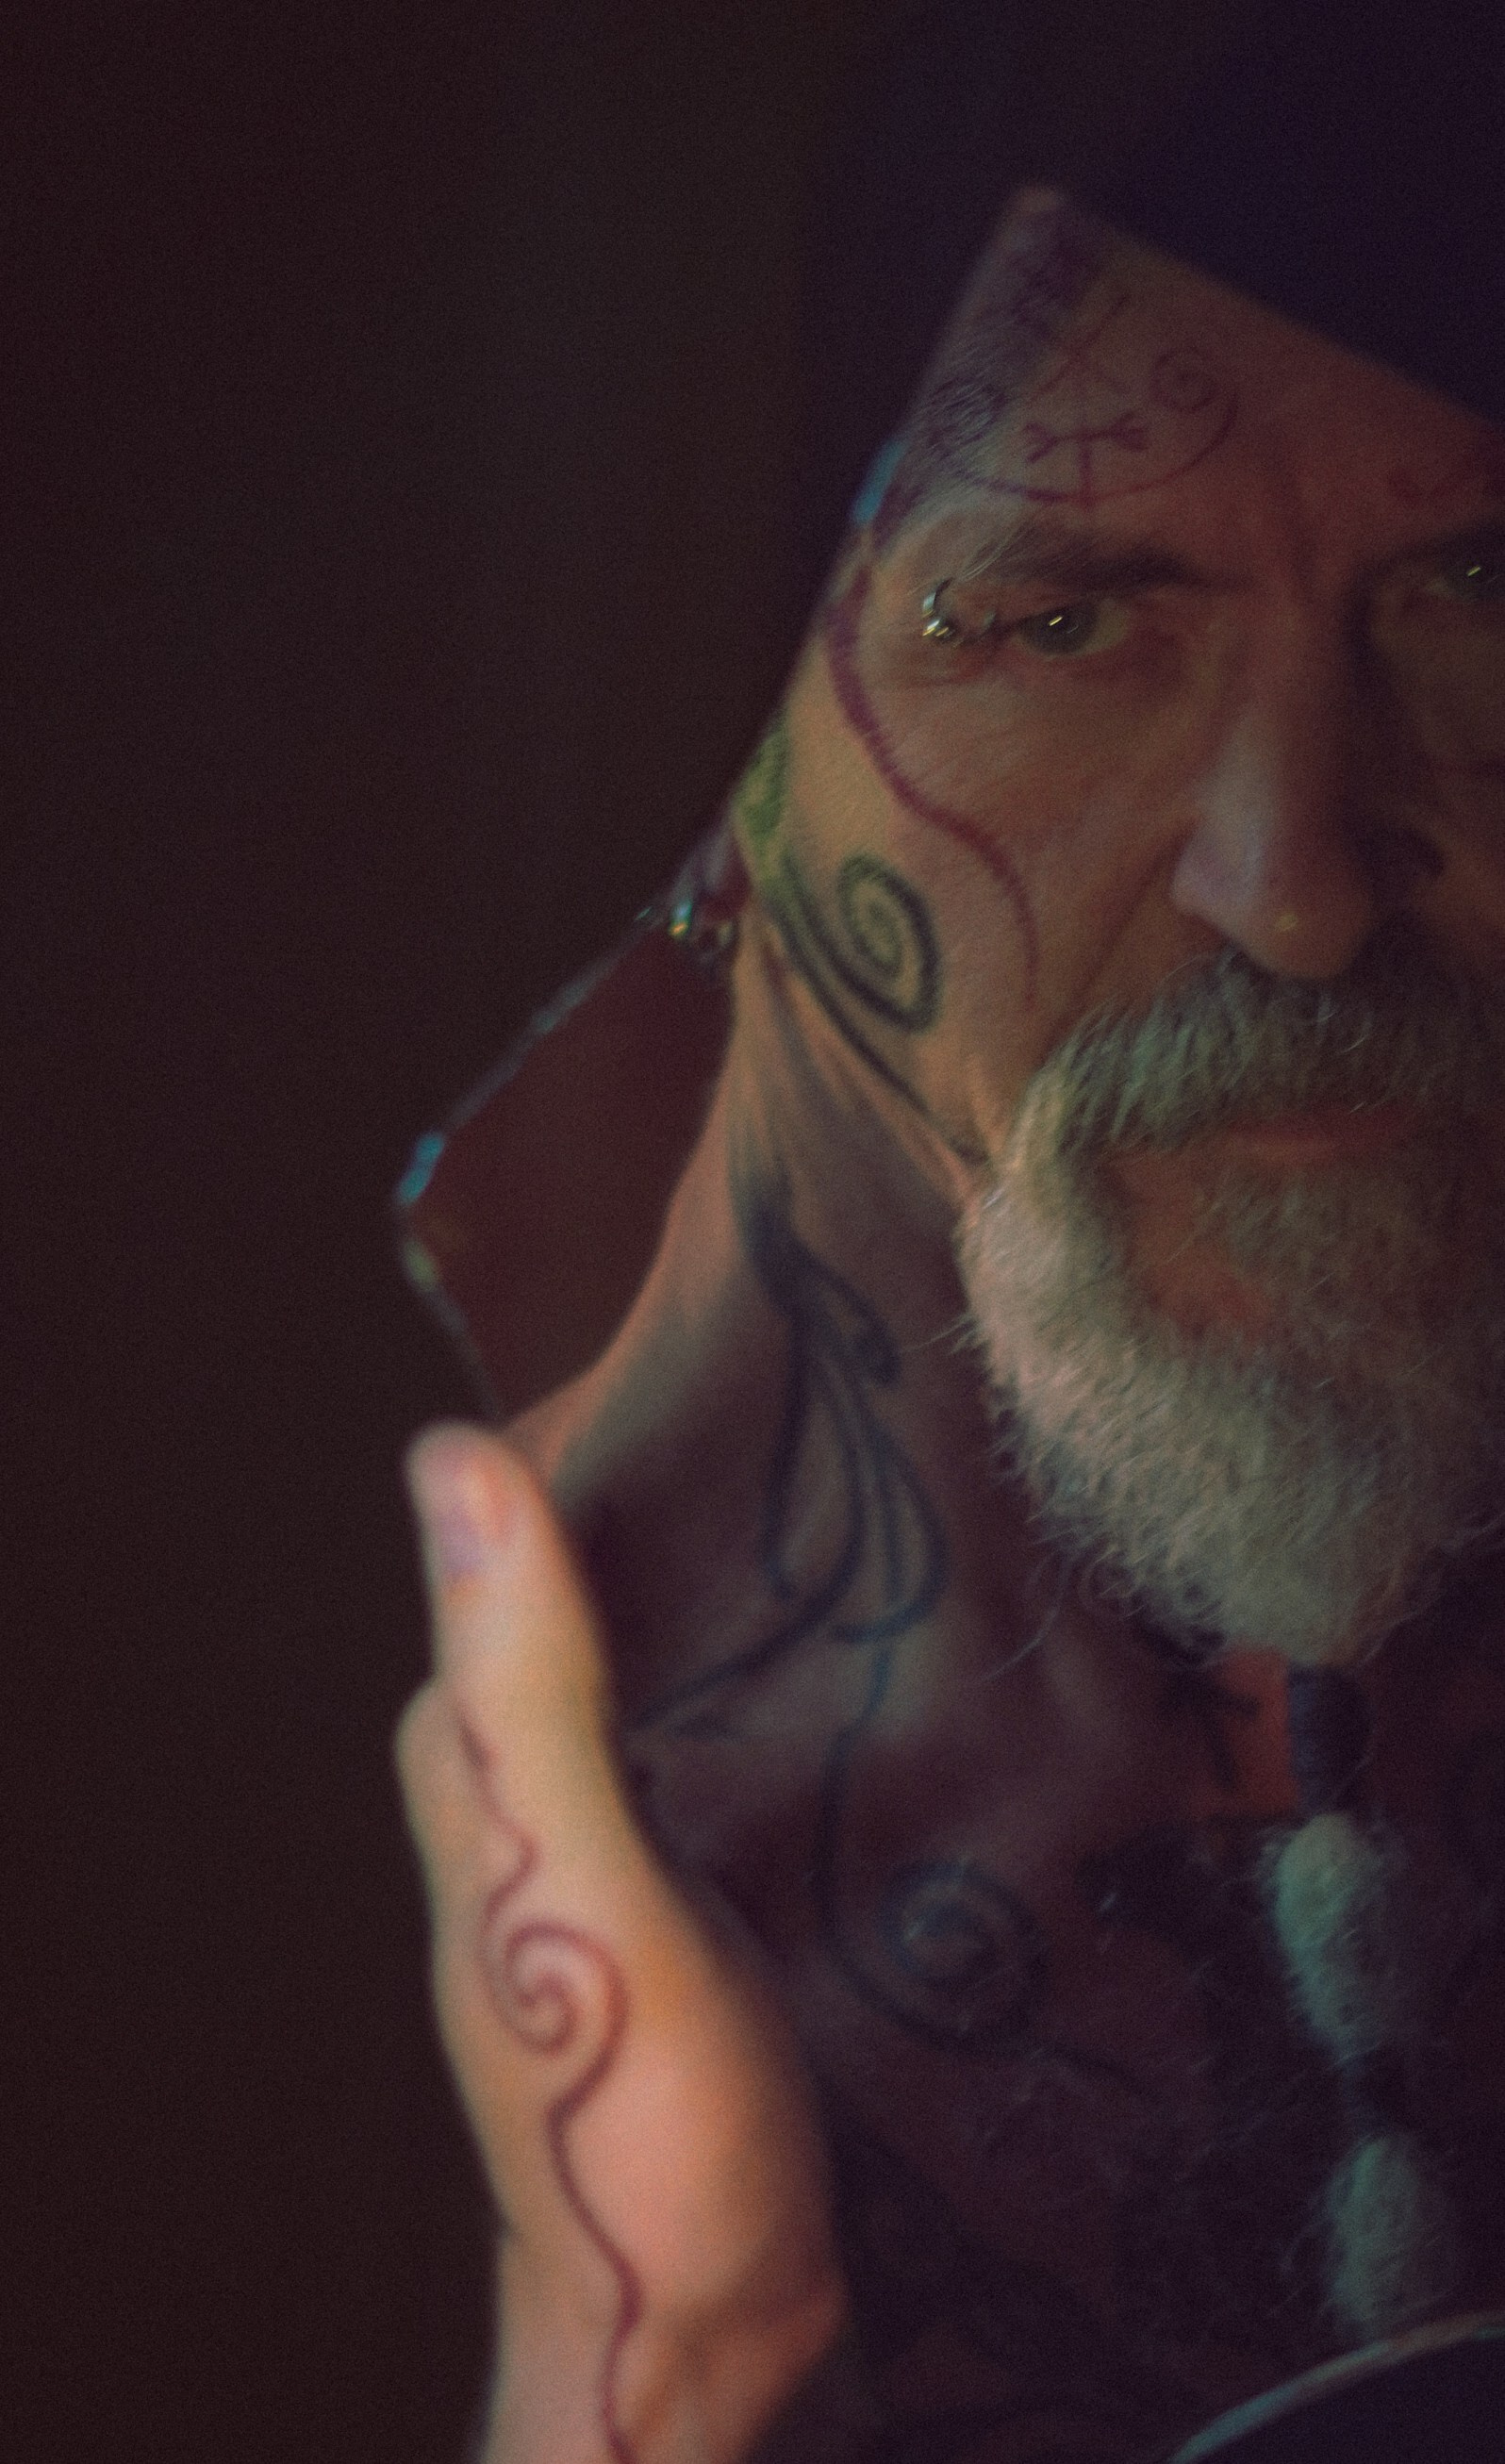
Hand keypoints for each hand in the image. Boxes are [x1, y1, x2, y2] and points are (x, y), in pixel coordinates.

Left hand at [395, 1427, 846, 2463]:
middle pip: (617, 1582)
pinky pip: (750, 1730)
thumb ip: (523, 1687)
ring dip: (775, 1577)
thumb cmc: (625, 2115)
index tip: (743, 1327)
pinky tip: (903, 1643)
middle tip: (864, 1392)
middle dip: (718, 1486)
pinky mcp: (711, 1879)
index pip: (521, 1530)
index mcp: (475, 1749)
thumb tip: (449, 1452)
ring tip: (908, 1484)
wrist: (712, 2328)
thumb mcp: (576, 1884)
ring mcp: (626, 1828)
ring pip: (691, 1651)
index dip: (615, 1420)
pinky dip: (808, 1673)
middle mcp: (537, 1771)